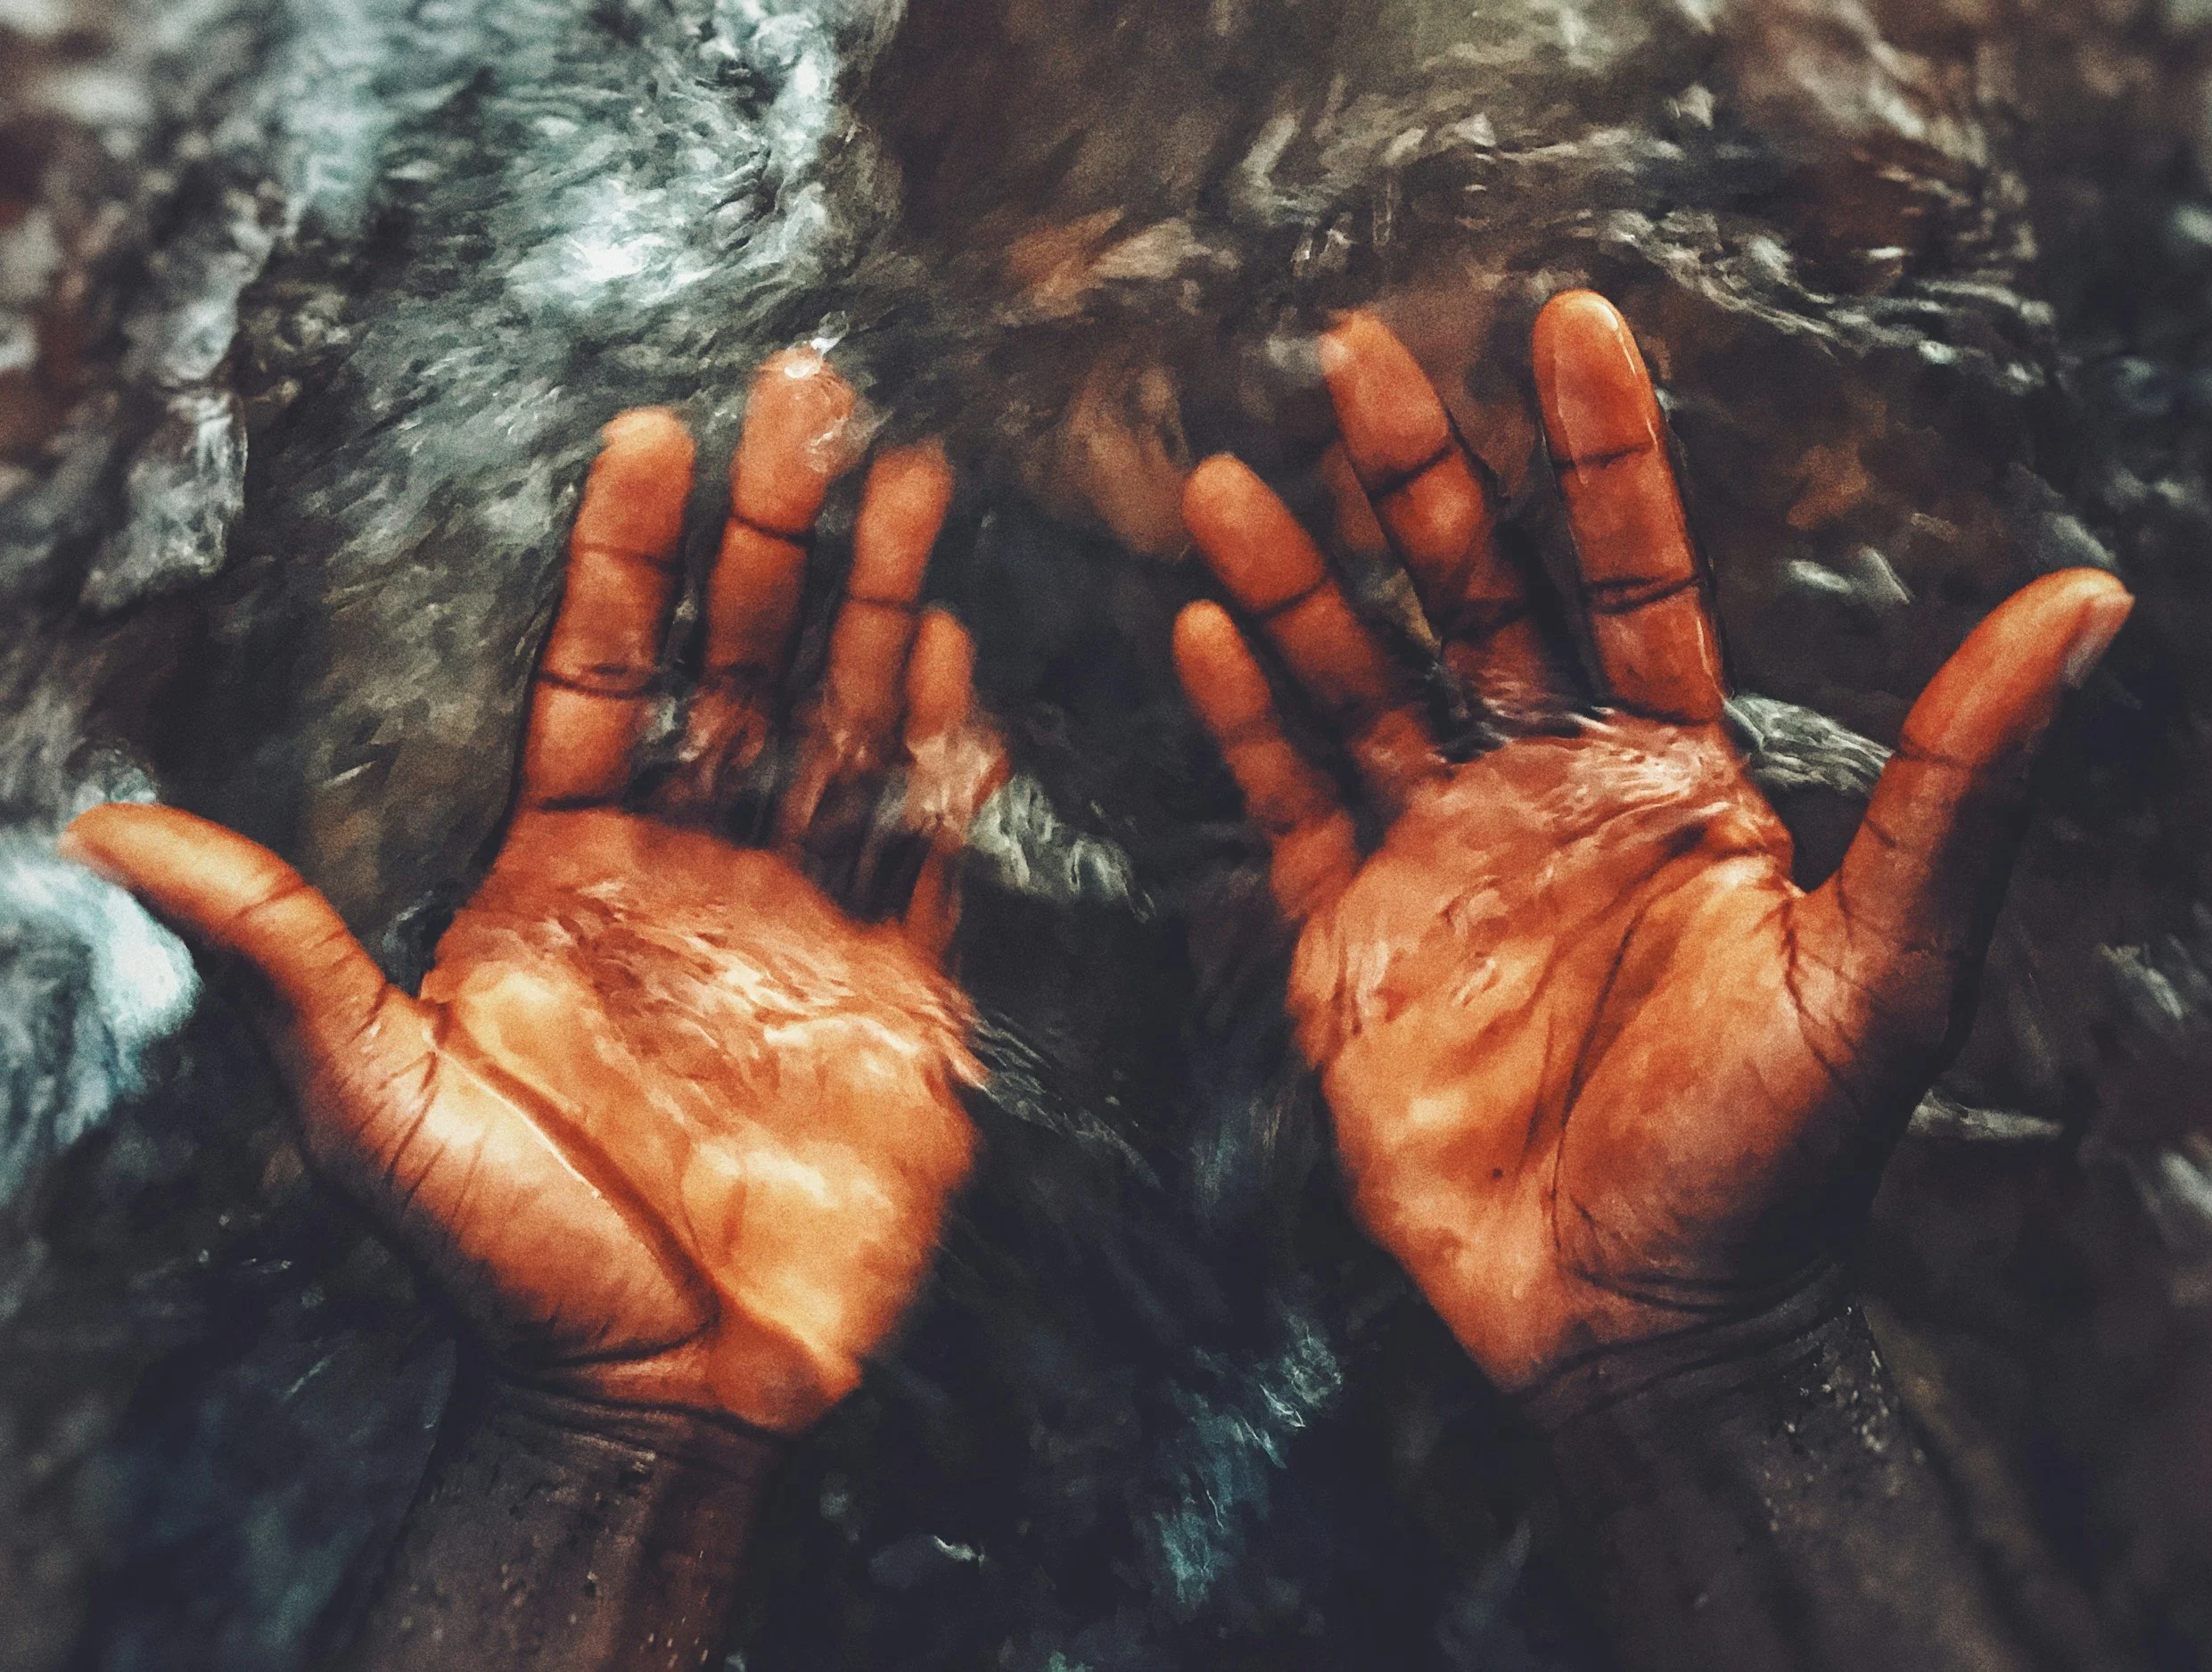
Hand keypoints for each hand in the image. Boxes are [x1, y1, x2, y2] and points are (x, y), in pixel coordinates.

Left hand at [63, 352, 1002, 1433]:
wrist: (660, 1395)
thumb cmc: (504, 1259)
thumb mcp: (368, 1102)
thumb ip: (280, 954)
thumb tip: (110, 826)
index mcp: (564, 870)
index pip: (604, 674)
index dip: (630, 557)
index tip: (652, 433)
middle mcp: (689, 870)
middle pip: (743, 665)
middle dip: (779, 533)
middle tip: (813, 394)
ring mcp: (800, 922)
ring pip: (847, 726)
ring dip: (881, 602)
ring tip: (912, 476)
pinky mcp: (896, 993)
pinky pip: (926, 847)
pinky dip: (943, 750)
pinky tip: (955, 651)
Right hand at [1173, 292, 2130, 1392]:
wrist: (1635, 1325)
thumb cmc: (1775, 1160)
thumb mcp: (1886, 968)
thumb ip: (1960, 785)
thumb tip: (2089, 595)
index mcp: (1674, 774)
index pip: (1633, 574)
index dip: (1601, 454)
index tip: (1569, 324)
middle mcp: (1548, 790)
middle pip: (1469, 599)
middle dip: (1414, 477)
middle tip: (1352, 354)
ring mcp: (1438, 859)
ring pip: (1357, 686)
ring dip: (1299, 583)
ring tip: (1229, 480)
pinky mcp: (1348, 942)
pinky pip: (1288, 806)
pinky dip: (1247, 721)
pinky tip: (1208, 631)